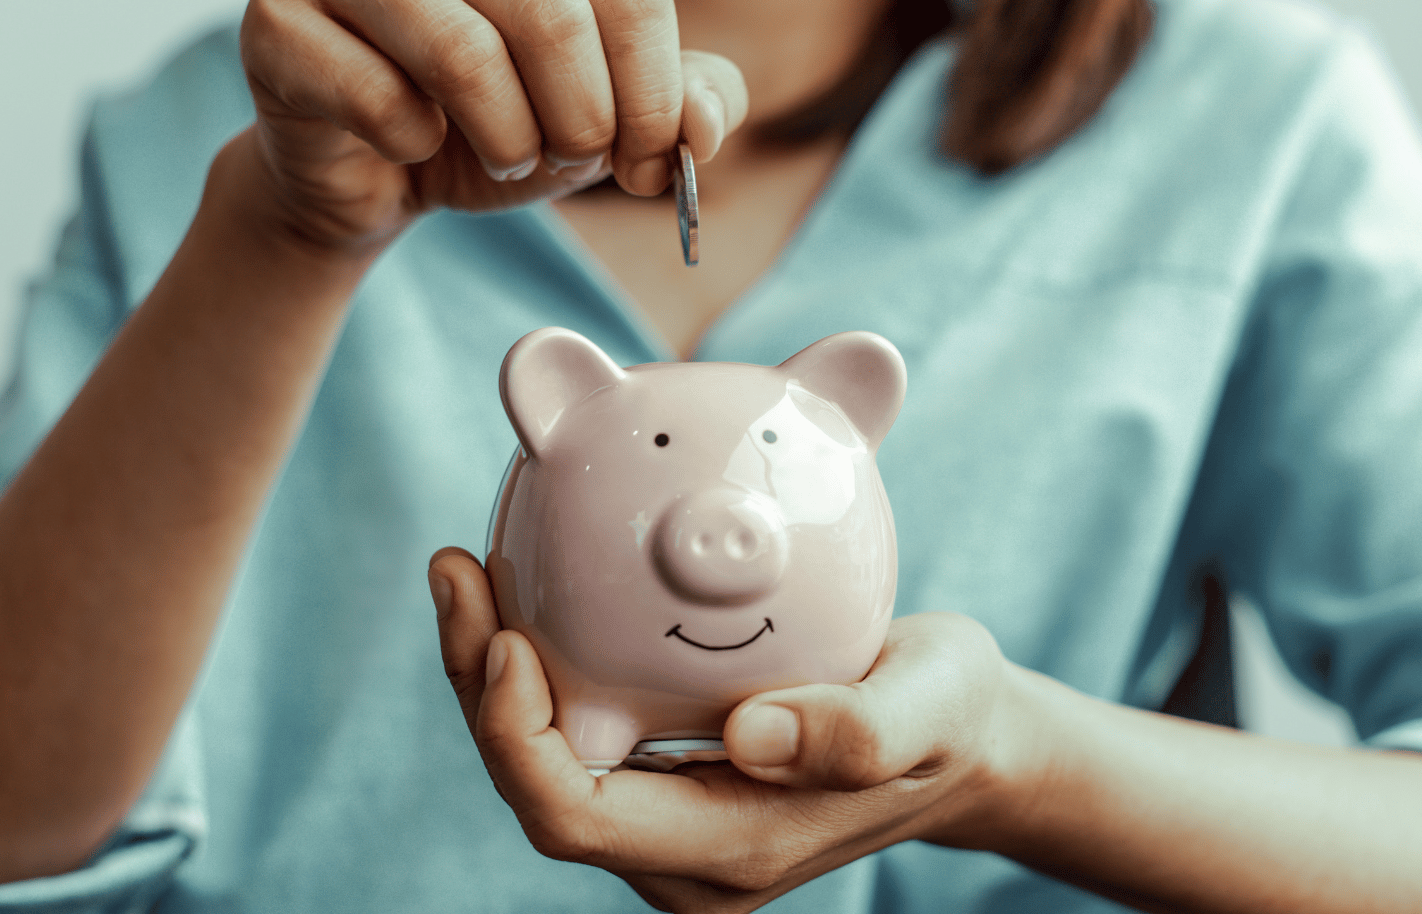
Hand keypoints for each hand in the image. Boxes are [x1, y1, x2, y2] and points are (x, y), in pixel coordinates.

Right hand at [234, 0, 747, 252]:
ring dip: (505, 138)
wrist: (375, 177)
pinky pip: (377, 98)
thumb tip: (703, 125)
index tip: (647, 160)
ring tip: (505, 155)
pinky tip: (412, 146)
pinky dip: (415, 148)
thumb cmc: (492, 127)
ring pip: (463, 53)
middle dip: (580, 120)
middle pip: (552, 15)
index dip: (653, 96)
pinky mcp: (280, 23)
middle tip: (569, 159)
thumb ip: (675, 106)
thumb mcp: (602, 120)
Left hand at [428, 547, 1029, 912]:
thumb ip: (859, 731)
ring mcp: (670, 824)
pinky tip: (527, 582)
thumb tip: (747, 736)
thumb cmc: (951, 718)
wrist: (963, 740)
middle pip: (537, 787)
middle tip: (458, 569)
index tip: (507, 638)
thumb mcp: (934, 706)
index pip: (574, 818)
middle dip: (477, 687)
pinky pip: (575, 730)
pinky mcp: (668, 781)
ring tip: (467, 567)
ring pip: (543, 758)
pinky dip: (539, 662)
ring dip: (490, 670)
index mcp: (730, 853)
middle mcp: (682, 855)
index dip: (515, 739)